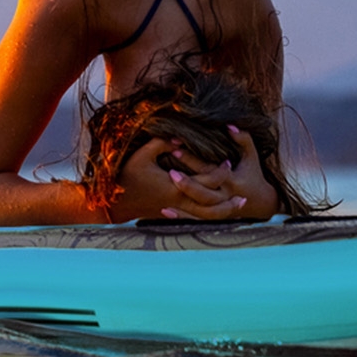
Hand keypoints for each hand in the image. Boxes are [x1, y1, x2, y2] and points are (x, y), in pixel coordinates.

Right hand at [107, 126, 278, 221]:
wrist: (114, 204)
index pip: (205, 181)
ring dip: (224, 211)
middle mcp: (179, 202)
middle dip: (228, 198)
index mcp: (175, 187)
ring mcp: (176, 210)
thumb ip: (161, 143)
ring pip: (206, 216)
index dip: (219, 172)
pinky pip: (197, 218)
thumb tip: (179, 138)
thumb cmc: (127, 177)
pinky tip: (219, 211)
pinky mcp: (172, 214)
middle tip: (242, 190)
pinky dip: (211, 216)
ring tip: (239, 206)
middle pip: (212, 204)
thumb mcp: (141, 155)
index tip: (228, 162)